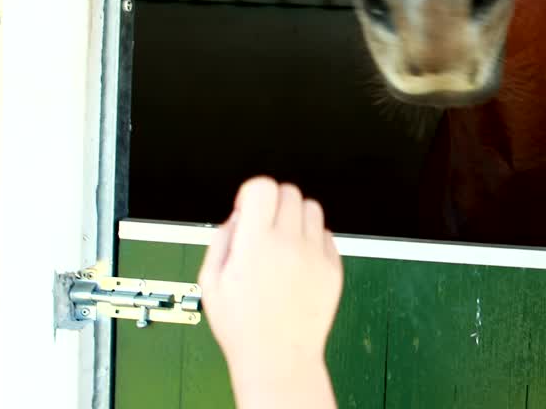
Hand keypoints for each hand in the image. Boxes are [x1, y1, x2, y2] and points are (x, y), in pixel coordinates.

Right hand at [198, 177, 343, 407]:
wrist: (278, 358)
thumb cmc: (243, 325)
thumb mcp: (211, 281)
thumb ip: (222, 239)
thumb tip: (238, 215)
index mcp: (255, 244)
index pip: (262, 187)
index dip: (252, 192)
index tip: (248, 206)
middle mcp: (289, 244)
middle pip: (289, 192)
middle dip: (273, 203)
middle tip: (265, 225)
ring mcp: (315, 255)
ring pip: (312, 208)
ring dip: (296, 217)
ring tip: (283, 242)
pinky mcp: (334, 268)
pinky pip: (326, 234)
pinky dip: (313, 240)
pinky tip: (298, 261)